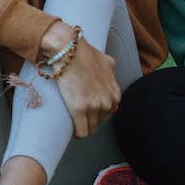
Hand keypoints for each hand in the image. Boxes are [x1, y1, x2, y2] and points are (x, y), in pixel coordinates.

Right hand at [42, 22, 121, 138]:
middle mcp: (108, 102)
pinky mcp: (79, 110)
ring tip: (73, 121)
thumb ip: (111, 74)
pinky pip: (81, 132)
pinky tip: (71, 130)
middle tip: (78, 115)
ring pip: (90, 129)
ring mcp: (94, 107)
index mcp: (115, 94)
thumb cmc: (85, 53)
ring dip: (82, 126)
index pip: (108, 114)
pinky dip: (77, 133)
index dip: (96, 114)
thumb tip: (108, 78)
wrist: (69, 50)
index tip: (87, 113)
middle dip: (89, 120)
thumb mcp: (107, 62)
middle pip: (99, 123)